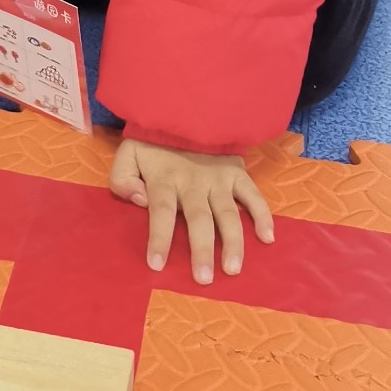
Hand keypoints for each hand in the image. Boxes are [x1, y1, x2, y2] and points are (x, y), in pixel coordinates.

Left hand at [110, 139, 274, 282]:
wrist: (182, 111)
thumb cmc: (153, 143)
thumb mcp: (127, 155)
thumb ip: (123, 179)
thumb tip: (139, 201)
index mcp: (165, 179)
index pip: (161, 212)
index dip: (159, 239)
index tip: (156, 265)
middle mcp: (193, 182)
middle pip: (199, 219)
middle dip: (201, 250)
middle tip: (203, 279)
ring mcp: (217, 178)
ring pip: (228, 214)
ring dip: (232, 242)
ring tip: (233, 269)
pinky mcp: (236, 172)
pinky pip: (253, 195)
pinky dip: (262, 215)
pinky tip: (267, 238)